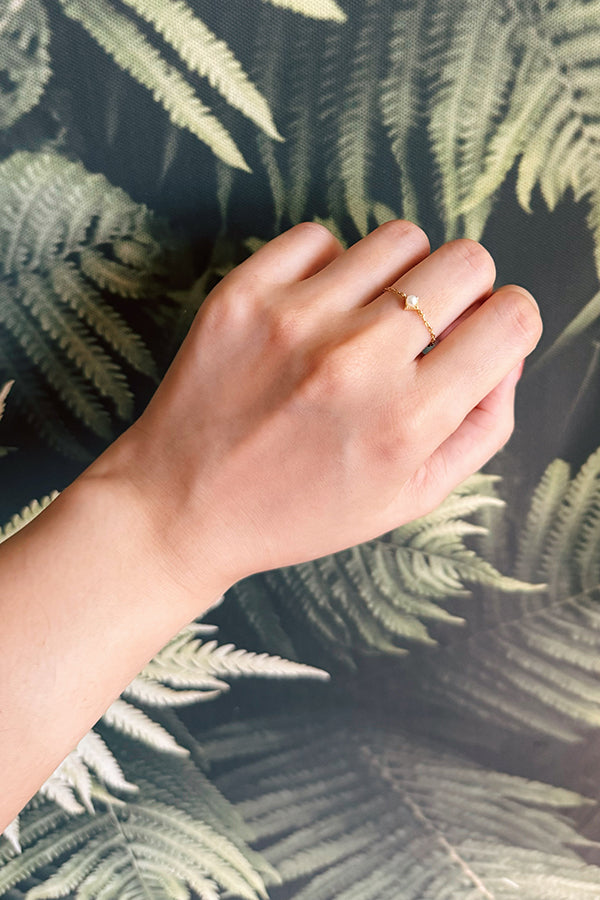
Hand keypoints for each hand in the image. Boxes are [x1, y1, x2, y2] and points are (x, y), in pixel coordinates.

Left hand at [85, 220, 541, 600]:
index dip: (507, 323)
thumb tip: (509, 352)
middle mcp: (358, 362)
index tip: (482, 335)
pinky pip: (321, 237)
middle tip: (425, 329)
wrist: (182, 508)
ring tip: (366, 320)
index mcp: (408, 421)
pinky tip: (313, 313)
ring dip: (398, 276)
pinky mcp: (243, 294)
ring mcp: (297, 319)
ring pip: (400, 238)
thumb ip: (481, 427)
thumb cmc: (299, 511)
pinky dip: (328, 268)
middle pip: (465, 261)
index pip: (510, 318)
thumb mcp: (408, 498)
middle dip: (462, 292)